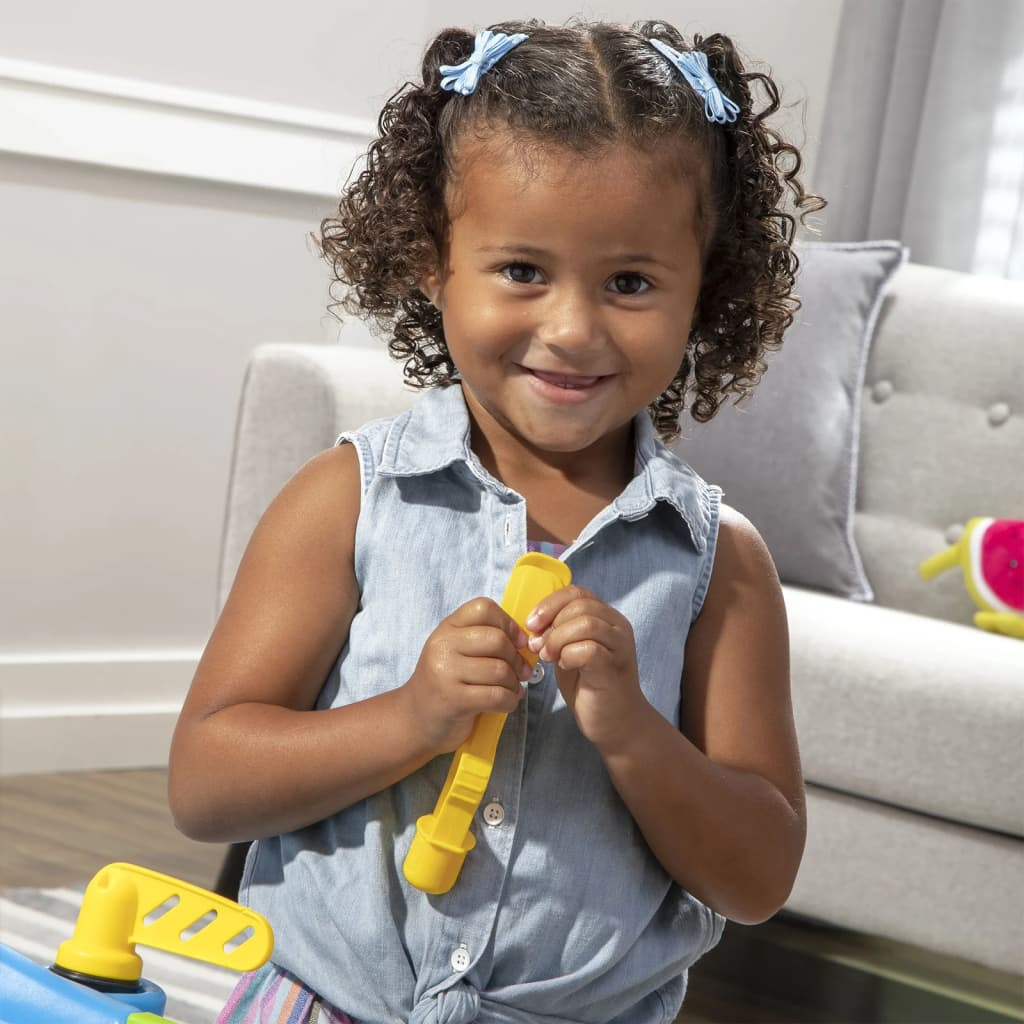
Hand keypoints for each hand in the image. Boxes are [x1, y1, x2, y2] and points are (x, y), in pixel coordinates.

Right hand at [402, 598, 532, 753]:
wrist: (415, 718)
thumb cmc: (446, 683)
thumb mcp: (457, 651)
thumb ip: (483, 639)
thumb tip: (526, 641)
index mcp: (447, 628)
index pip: (483, 608)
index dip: (509, 623)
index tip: (519, 642)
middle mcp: (443, 645)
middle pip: (497, 640)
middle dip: (517, 658)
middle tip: (522, 672)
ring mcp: (446, 672)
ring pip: (500, 670)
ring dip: (514, 683)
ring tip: (512, 689)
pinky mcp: (453, 700)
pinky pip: (496, 695)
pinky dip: (509, 701)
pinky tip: (506, 702)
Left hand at [526, 586, 646, 749]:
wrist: (614, 723)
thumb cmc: (589, 686)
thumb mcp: (569, 651)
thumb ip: (557, 632)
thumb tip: (532, 623)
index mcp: (606, 617)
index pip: (576, 592)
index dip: (549, 604)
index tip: (532, 624)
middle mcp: (617, 627)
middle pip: (580, 605)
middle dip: (551, 623)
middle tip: (538, 646)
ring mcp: (619, 647)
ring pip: (586, 623)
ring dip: (558, 639)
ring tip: (547, 657)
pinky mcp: (614, 668)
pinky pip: (589, 649)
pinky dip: (568, 655)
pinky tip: (563, 666)